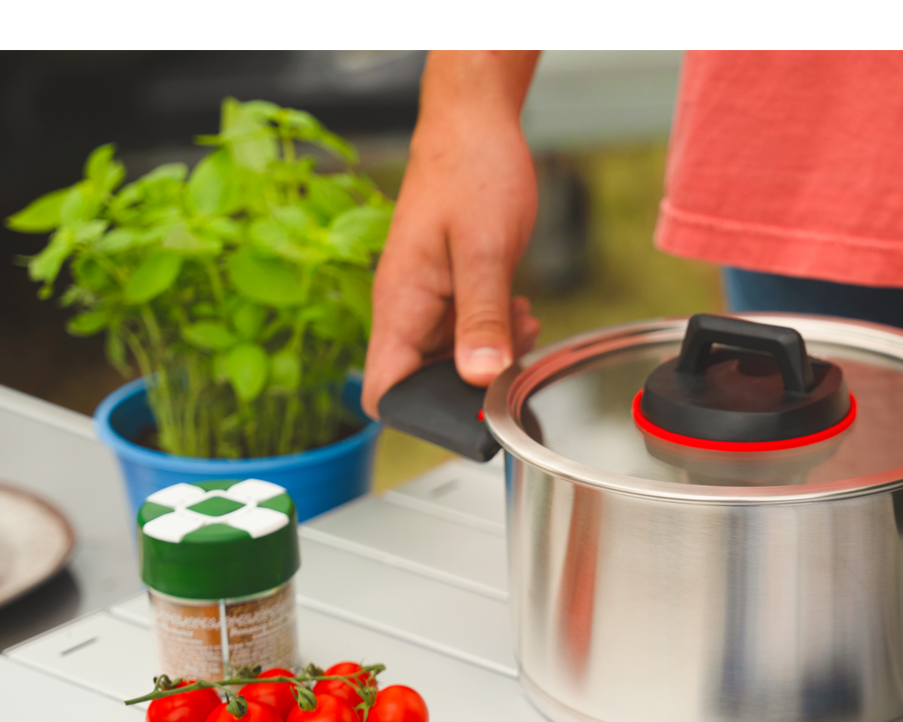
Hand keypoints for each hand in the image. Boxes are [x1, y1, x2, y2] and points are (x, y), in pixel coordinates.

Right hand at [361, 52, 542, 418]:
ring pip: (453, 359)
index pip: (382, 390)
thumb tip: (480, 376)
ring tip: (520, 322)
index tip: (464, 414)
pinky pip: (469, 331)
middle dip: (470, 383)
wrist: (475, 125)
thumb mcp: (485, 250)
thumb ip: (482, 316)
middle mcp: (407, 309)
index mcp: (400, 305)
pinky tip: (518, 310)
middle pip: (422, 382)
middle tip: (510, 355)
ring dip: (490, 353)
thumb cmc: (470, 172)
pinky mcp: (451, 291)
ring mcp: (428, 301)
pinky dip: (496, 331)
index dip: (416, 415)